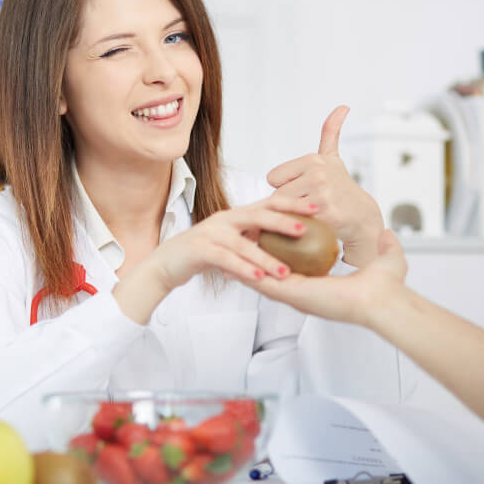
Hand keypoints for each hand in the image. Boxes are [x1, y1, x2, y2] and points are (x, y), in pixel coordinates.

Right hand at [149, 195, 318, 290]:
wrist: (166, 264)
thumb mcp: (232, 242)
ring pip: (243, 243)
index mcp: (237, 216)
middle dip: (283, 220)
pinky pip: (225, 259)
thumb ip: (255, 238)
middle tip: (306, 228)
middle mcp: (225, 219)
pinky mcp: (200, 250)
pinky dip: (242, 268)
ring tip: (286, 271)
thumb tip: (287, 241)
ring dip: (265, 258)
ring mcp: (211, 234)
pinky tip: (258, 279)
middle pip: (258, 215)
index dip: (293, 204)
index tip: (318, 208)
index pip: (269, 204)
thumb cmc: (203, 254)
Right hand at [244, 229, 407, 326]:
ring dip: (246, 264)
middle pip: (273, 272)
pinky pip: (262, 282)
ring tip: (231, 250)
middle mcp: (305, 291)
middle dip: (258, 257)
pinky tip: (231, 263)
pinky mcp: (291, 294)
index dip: (283, 251)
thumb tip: (387, 234)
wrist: (383, 300)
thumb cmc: (386, 286)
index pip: (295, 266)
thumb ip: (385, 246)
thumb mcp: (386, 259)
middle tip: (245, 241)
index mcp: (321, 284)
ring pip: (262, 277)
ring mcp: (296, 294)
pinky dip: (246, 272)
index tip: (274, 236)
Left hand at [267, 105, 383, 266]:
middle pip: (277, 194)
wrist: (362, 217)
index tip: (303, 189)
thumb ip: (331, 132)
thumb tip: (342, 106)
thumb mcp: (332, 159)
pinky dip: (298, 227)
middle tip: (308, 205)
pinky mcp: (324, 214)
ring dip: (291, 215)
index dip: (286, 186)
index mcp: (313, 159)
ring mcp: (321, 194)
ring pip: (284, 209)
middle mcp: (318, 173)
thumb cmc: (341, 188)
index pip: (273, 177)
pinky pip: (294, 221)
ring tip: (310, 215)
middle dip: (288, 203)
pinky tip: (313, 225)